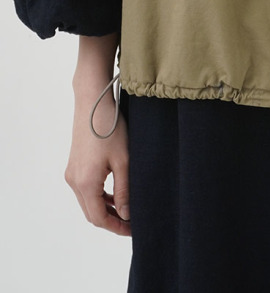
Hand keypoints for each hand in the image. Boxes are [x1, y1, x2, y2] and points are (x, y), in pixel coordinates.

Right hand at [64, 82, 130, 236]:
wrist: (93, 103)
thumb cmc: (110, 128)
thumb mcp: (123, 161)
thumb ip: (124, 190)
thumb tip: (126, 214)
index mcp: (85, 183)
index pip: (98, 218)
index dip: (116, 227)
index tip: (133, 230)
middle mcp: (74, 181)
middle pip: (91, 212)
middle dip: (112, 220)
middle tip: (132, 223)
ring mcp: (72, 173)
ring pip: (88, 201)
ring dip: (106, 207)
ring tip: (127, 209)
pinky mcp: (74, 165)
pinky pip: (86, 189)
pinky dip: (100, 195)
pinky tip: (115, 193)